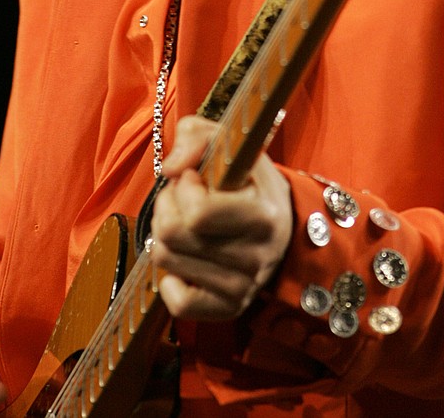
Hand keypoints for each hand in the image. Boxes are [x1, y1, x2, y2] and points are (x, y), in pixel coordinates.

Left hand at [149, 115, 292, 321]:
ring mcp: (243, 287)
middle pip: (173, 236)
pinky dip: (170, 279)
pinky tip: (185, 258)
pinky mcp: (229, 308)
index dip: (184, 188)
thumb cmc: (246, 177)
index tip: (195, 178)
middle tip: (182, 197)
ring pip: (166, 261)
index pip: (198, 214)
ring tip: (184, 220)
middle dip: (166, 207)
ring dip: (164, 234)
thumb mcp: (228, 142)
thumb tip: (169, 169)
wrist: (279, 221)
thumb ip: (196, 136)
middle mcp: (257, 257)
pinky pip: (177, 302)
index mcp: (264, 216)